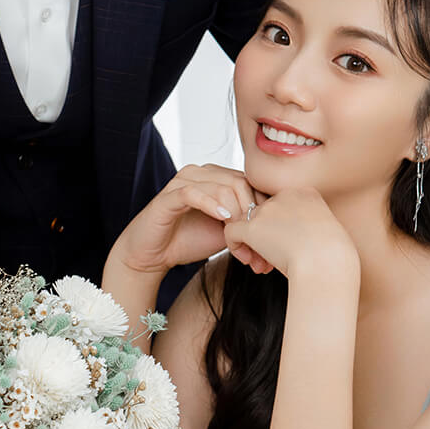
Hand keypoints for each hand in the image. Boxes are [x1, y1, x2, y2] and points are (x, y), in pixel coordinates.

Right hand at [111, 164, 257, 277]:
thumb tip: (276, 231)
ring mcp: (183, 181)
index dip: (264, 209)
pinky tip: (224, 220)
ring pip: (221, 186)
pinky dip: (211, 205)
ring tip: (239, 239)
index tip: (268, 239)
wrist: (153, 255)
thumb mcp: (226, 233)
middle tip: (254, 245)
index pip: (251, 183)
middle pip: (240, 183)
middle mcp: (201, 173)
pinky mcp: (168, 195)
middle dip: (251, 215)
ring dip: (235, 214)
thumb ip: (247, 224)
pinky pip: (193, 193)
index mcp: (217, 178)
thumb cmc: (189, 240)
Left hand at [222, 187, 359, 283]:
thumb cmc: (334, 258)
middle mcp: (285, 195)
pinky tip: (247, 261)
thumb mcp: (326, 234)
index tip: (288, 247)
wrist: (328, 266)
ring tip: (261, 264)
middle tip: (272, 258)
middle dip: (264, 235)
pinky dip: (235, 247)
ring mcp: (268, 210)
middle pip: (263, 212)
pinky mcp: (253, 227)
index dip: (279, 227)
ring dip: (251, 243)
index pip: (281, 205)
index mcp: (306, 193)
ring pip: (246, 221)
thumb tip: (294, 237)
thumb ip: (307, 227)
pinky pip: (231, 231)